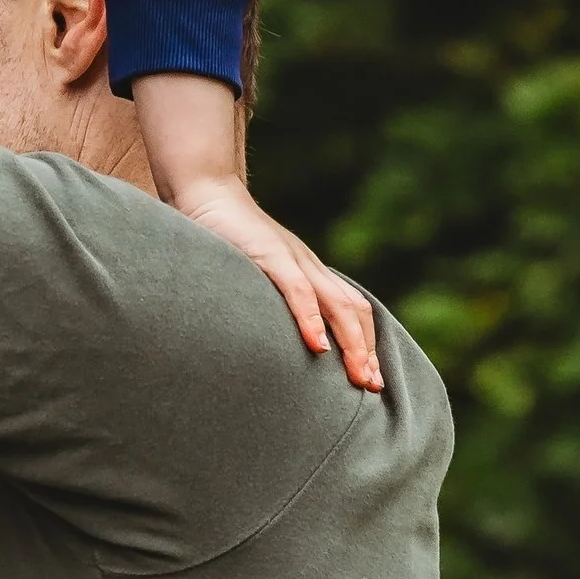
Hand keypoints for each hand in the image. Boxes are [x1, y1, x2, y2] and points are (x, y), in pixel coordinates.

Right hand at [172, 175, 385, 394]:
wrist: (206, 190)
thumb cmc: (224, 237)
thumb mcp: (253, 272)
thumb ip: (269, 297)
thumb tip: (277, 336)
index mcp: (308, 271)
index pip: (351, 308)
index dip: (365, 343)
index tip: (372, 381)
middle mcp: (309, 266)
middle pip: (352, 310)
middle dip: (366, 351)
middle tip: (372, 387)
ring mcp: (292, 259)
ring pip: (337, 304)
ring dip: (352, 343)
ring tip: (358, 376)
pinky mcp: (269, 254)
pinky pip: (297, 289)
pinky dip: (310, 319)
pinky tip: (317, 346)